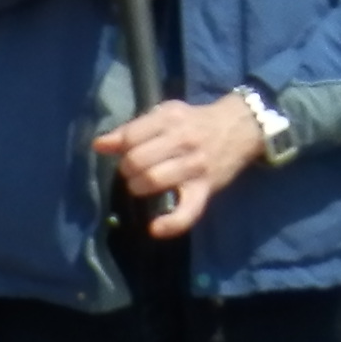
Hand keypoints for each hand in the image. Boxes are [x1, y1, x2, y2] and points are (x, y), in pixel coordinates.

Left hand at [97, 94, 270, 235]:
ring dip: (138, 187)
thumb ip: (133, 128)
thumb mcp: (166, 114)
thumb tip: (99, 145)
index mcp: (170, 118)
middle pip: (138, 160)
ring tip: (141, 185)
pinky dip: (169, 224)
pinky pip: (187, 213)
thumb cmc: (196, 121)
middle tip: (133, 171)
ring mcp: (195, 167)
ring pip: (153, 181)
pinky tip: (154, 227)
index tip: (125, 152)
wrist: (241, 127)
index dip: (120, 148)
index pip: (131, 136)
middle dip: (128, 169)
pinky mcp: (205, 190)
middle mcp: (183, 141)